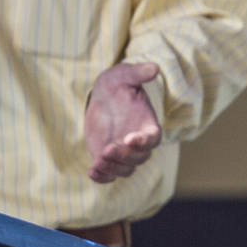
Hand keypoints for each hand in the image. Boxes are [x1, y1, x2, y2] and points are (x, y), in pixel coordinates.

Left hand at [84, 62, 161, 181]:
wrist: (102, 97)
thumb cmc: (118, 84)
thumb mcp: (125, 75)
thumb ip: (138, 73)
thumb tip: (154, 68)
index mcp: (148, 126)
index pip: (152, 139)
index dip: (143, 142)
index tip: (129, 138)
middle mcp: (138, 143)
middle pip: (138, 158)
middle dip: (123, 156)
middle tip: (107, 149)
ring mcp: (123, 153)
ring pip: (124, 170)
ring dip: (112, 169)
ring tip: (97, 163)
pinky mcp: (107, 159)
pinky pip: (109, 175)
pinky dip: (102, 178)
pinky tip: (92, 172)